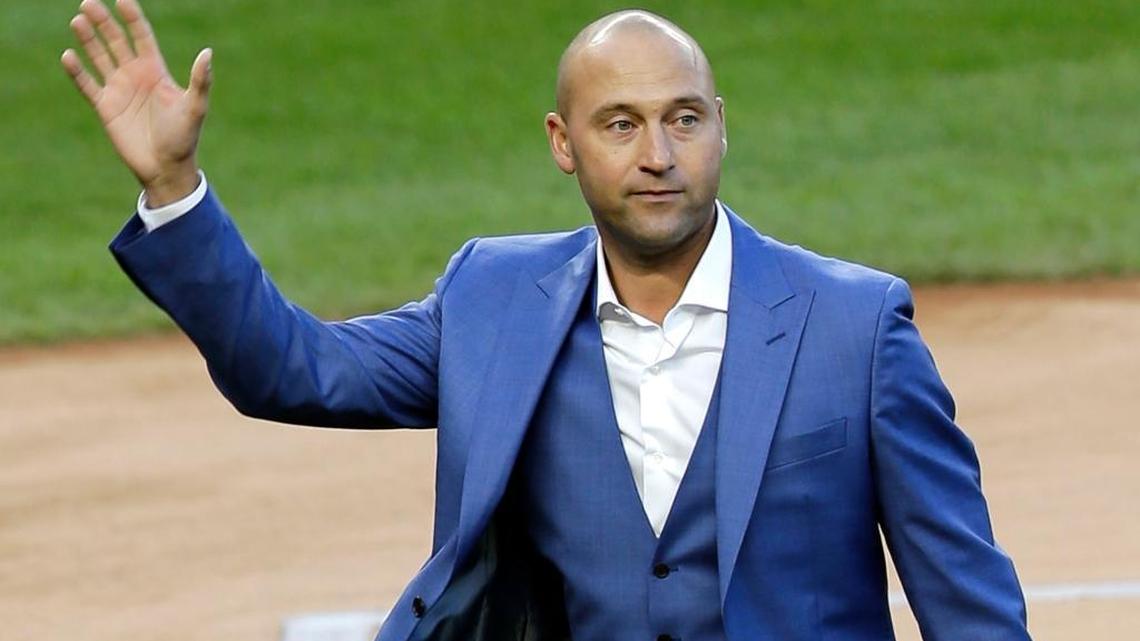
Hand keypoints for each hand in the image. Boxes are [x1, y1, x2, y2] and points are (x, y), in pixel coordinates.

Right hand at [61, 0, 211, 205]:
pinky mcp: (105, 107)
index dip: (132, 18)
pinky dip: (77, 71)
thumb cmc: (184, 137)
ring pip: (99, 57)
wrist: (166, 167)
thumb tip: (208, 52)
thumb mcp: (195, 107)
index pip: (141, 36)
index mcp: (156, 71)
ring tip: (78, 21)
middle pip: (115, 41)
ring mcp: (118, 89)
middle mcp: (135, 75)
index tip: (122, 0)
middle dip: (103, 22)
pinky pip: (87, 84)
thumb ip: (201, 80)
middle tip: (88, 3)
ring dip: (88, 39)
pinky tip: (68, 55)